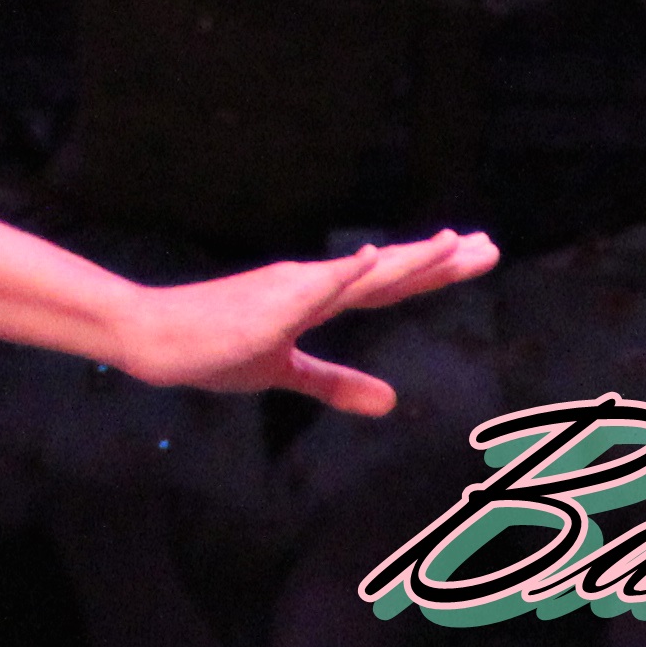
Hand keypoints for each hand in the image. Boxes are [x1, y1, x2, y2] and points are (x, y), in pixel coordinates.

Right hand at [108, 229, 498, 410]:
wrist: (155, 339)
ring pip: (361, 276)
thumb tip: (391, 403)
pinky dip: (344, 274)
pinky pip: (312, 290)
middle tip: (490, 245)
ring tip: (450, 243)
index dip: (434, 270)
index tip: (475, 253)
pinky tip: (372, 259)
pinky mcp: (267, 310)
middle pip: (388, 274)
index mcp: (316, 299)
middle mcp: (311, 286)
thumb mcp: (285, 373)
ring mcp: (290, 293)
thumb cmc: (213, 348)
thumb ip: (337, 382)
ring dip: (406, 261)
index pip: (388, 284)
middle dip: (441, 261)